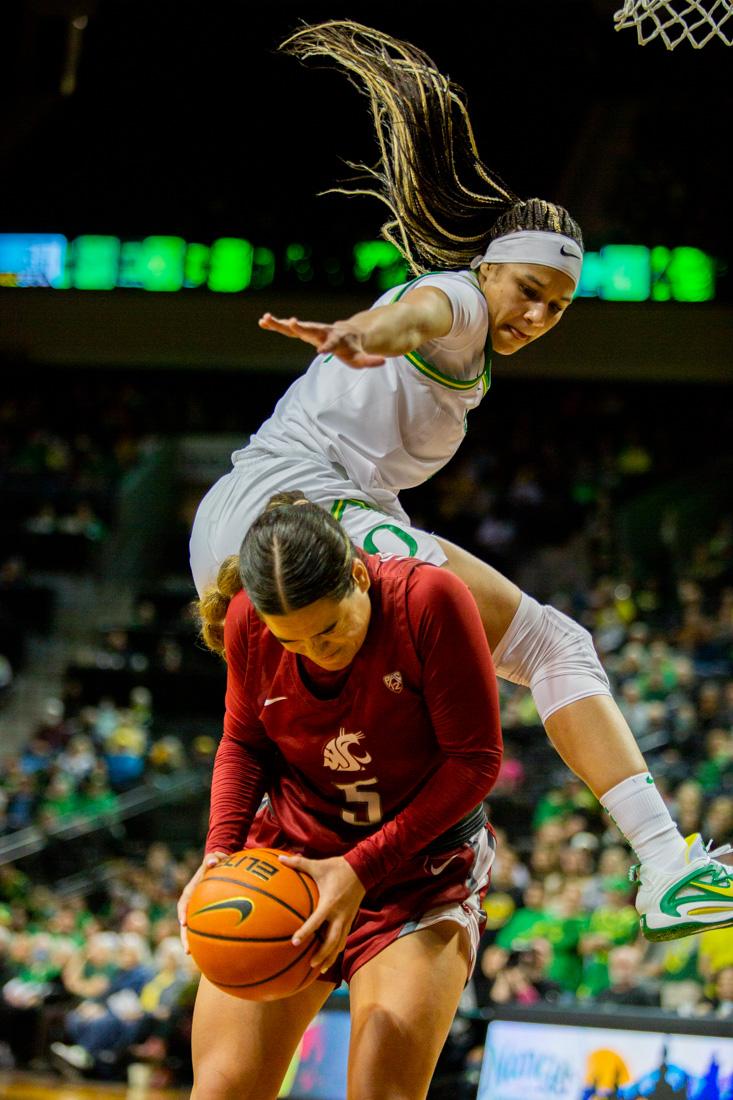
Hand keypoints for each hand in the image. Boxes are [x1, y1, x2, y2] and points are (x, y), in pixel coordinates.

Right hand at [177, 850, 228, 953]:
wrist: (220, 864)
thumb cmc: (216, 861)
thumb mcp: (214, 858)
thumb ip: (213, 859)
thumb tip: (212, 861)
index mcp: (191, 890)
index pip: (183, 903)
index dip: (182, 913)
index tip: (184, 924)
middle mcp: (193, 903)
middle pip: (186, 922)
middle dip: (186, 937)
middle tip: (188, 951)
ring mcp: (200, 910)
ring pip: (195, 929)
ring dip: (196, 943)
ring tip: (199, 959)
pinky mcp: (208, 915)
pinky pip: (208, 928)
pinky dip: (211, 938)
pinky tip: (219, 952)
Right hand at [258, 313, 385, 367]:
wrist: (349, 333)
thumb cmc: (355, 349)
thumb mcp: (363, 358)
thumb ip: (370, 361)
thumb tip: (382, 362)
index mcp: (337, 339)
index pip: (332, 344)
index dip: (327, 347)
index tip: (319, 352)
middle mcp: (323, 332)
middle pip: (311, 329)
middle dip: (301, 327)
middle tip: (290, 322)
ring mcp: (312, 330)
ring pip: (296, 327)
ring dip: (280, 323)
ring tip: (265, 318)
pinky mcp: (304, 331)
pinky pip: (288, 329)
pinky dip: (276, 325)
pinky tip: (262, 321)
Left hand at [278, 853, 365, 972]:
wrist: (362, 868)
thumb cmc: (337, 867)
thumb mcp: (318, 865)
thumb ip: (299, 863)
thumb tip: (280, 858)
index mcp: (329, 903)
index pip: (316, 921)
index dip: (305, 932)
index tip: (294, 942)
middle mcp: (339, 914)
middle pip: (332, 940)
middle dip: (322, 954)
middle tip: (311, 964)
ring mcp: (347, 918)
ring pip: (339, 943)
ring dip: (330, 956)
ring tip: (320, 969)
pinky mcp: (350, 919)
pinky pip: (343, 938)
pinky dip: (336, 949)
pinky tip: (330, 957)